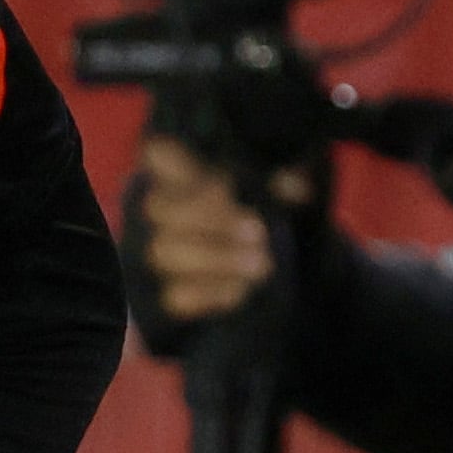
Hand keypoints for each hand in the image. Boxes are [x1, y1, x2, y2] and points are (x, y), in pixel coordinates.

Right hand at [128, 137, 302, 326]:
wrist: (259, 270)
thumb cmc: (256, 218)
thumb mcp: (271, 193)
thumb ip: (280, 185)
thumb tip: (297, 187)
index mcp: (178, 174)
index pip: (158, 156)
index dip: (181, 168)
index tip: (226, 187)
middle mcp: (157, 211)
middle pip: (160, 207)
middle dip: (211, 220)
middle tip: (258, 231)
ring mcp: (156, 254)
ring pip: (165, 251)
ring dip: (217, 257)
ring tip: (261, 264)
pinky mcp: (164, 296)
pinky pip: (175, 295)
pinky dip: (210, 293)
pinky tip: (241, 290)